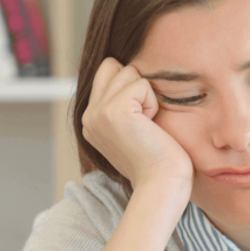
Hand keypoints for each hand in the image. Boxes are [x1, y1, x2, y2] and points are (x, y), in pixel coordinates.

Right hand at [81, 58, 193, 197]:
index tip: (140, 122)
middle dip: (136, 86)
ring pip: (128, 72)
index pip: (107, 73)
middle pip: (114, 66)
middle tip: (144, 121)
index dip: (131, 87)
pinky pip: (141, 84)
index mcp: (90, 121)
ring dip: (146, 96)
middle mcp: (88, 116)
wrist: (162, 184)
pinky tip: (150, 127)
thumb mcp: (132, 130)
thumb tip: (130, 72)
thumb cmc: (157, 161)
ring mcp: (97, 113)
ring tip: (147, 125)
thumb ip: (122, 105)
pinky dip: (152, 103)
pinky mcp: (113, 111)